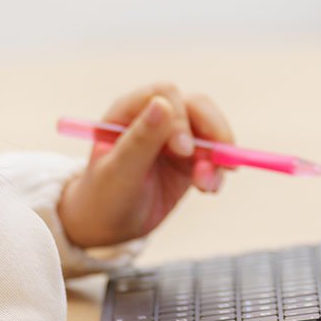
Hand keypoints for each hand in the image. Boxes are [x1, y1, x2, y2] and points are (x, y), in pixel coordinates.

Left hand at [56, 82, 234, 248]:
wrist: (106, 226)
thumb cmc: (102, 196)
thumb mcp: (118, 171)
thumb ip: (141, 138)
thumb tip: (162, 104)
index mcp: (130, 110)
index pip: (166, 94)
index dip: (180, 118)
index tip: (183, 151)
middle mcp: (155, 117)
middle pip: (197, 106)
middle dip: (212, 131)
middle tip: (218, 161)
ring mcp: (174, 136)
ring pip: (210, 128)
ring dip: (218, 155)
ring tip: (208, 186)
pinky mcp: (189, 157)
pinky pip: (213, 155)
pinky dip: (218, 170)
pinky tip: (209, 189)